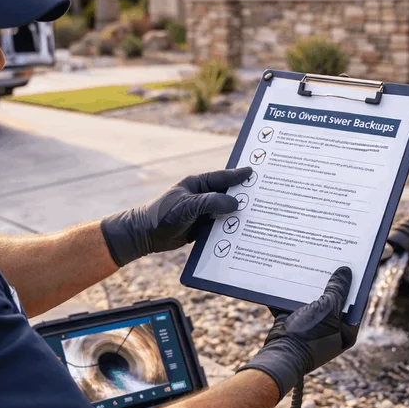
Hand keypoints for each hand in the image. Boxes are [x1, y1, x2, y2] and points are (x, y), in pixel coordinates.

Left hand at [100, 168, 251, 266]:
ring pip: (225, 210)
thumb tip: (235, 203)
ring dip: (237, 214)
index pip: (222, 177)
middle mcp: (201, 196)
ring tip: (257, 213)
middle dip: (242, 194)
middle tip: (262, 193)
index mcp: (196, 184)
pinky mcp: (202, 226)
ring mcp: (202, 211)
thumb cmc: (162, 215)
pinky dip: (230, 228)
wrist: (146, 235)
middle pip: (226, 193)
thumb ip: (211, 203)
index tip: (253, 172)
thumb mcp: (187, 206)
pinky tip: (242, 231)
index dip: (238, 175)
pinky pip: (220, 225)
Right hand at [239, 266, 354, 399]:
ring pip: (313, 302)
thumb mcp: (327, 308)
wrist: (279, 357)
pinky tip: (289, 276)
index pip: (355, 304)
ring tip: (311, 263)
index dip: (355, 285)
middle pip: (334, 301)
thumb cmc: (309, 336)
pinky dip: (291, 294)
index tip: (354, 265)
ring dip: (310, 286)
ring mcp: (312, 328)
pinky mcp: (294, 324)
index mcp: (346, 331)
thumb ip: (337, 289)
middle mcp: (331, 330)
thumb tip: (346, 271)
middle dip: (330, 282)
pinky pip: (295, 305)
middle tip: (332, 260)